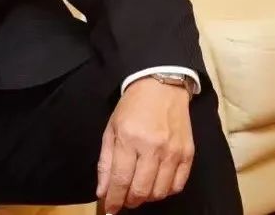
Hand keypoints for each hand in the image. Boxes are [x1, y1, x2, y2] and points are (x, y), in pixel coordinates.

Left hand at [96, 76, 194, 212]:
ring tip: (138, 192)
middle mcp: (152, 148)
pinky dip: (165, 191)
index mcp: (129, 138)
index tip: (110, 209)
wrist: (160, 88)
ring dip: (146, 198)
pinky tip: (156, 186)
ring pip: (160, 192)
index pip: (121, 179)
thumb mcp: (111, 128)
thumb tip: (102, 191)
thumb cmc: (131, 108)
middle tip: (123, 200)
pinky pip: (177, 185)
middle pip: (141, 190)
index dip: (114, 199)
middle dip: (129, 201)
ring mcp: (173, 152)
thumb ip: (106, 161)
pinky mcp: (188, 155)